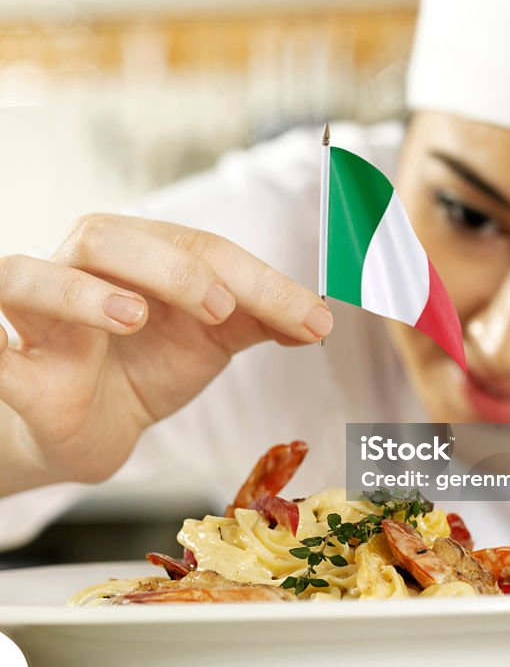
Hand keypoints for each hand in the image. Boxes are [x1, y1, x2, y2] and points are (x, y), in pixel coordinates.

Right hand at [0, 214, 332, 486]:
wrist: (90, 426)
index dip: (255, 279)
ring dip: (79, 292)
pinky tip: (3, 345)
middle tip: (218, 310)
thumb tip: (320, 319)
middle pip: (107, 239)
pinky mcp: (14, 371)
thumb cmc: (145, 365)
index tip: (308, 318)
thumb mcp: (211, 339)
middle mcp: (81, 271)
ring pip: (29, 276)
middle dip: (167, 267)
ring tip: (131, 317)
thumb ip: (261, 320)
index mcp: (138, 255)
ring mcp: (38, 319)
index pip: (197, 247)